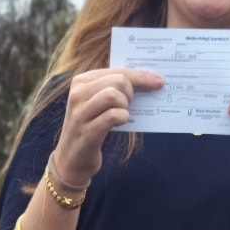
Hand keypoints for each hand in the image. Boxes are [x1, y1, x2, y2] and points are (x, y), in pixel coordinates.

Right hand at [53, 68, 162, 185]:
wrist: (71, 159)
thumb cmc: (91, 127)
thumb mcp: (96, 102)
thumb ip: (113, 88)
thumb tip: (148, 80)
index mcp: (81, 81)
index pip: (117, 70)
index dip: (141, 75)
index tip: (158, 81)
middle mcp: (77, 94)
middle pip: (118, 80)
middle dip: (130, 93)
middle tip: (128, 105)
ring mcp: (80, 113)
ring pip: (114, 95)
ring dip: (125, 106)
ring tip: (121, 114)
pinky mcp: (87, 131)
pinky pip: (113, 116)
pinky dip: (123, 118)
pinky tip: (121, 122)